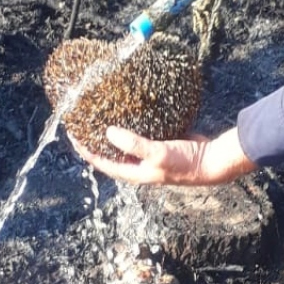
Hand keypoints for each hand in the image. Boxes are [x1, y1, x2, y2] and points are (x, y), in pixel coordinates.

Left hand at [69, 126, 257, 185]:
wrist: (211, 160)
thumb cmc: (184, 163)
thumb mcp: (156, 153)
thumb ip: (133, 144)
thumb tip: (108, 132)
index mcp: (134, 172)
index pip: (102, 162)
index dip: (86, 150)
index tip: (73, 134)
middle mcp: (139, 165)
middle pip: (111, 153)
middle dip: (96, 140)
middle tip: (84, 122)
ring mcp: (150, 154)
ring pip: (125, 142)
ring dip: (113, 131)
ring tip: (101, 114)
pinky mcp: (160, 143)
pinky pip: (140, 133)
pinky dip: (132, 124)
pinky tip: (128, 111)